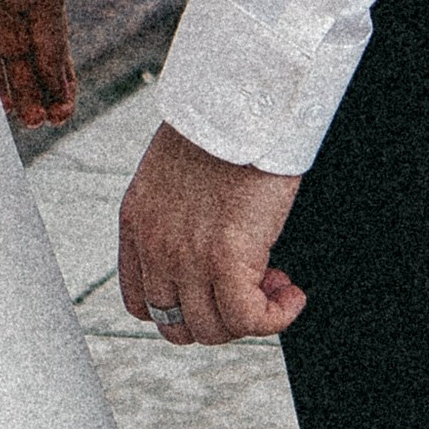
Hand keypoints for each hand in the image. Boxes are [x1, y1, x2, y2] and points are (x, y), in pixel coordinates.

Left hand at [0, 0, 75, 130]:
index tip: (63, 112)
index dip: (64, 92)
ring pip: (3, 80)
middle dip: (40, 103)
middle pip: (31, 78)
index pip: (58, 66)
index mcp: (43, 17)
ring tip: (24, 117)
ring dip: (16, 102)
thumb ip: (52, 41)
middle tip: (42, 120)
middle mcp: (15, 28)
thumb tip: (60, 85)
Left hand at [119, 121, 302, 344]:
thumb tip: (209, 242)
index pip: (140, 303)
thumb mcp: (174, 171)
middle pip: (177, 325)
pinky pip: (249, 320)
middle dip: (218, 315)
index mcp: (136, 222)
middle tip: (253, 285)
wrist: (240, 98)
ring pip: (212, 329)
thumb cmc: (221, 122)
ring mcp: (186, 257)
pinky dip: (275, 317)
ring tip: (278, 282)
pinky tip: (293, 294)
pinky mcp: (226, 259)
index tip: (215, 287)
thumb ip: (176, 213)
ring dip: (250, 316)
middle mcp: (154, 245)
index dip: (183, 307)